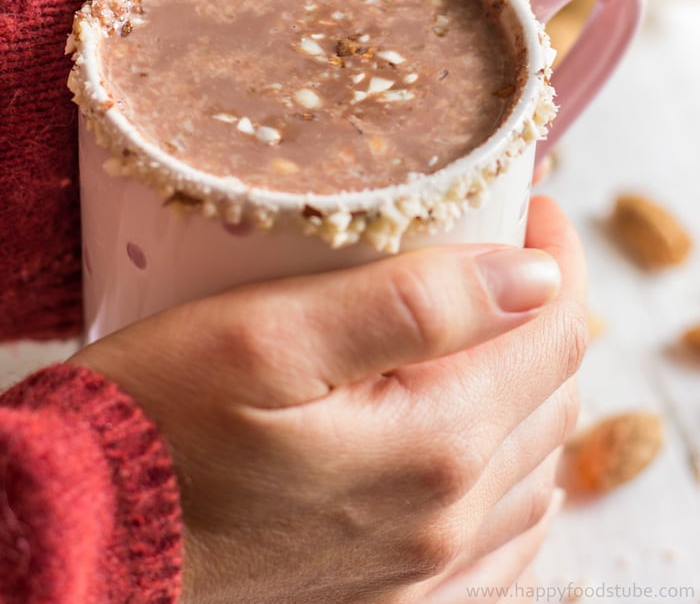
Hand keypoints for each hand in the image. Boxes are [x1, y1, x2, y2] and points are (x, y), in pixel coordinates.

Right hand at [70, 195, 586, 603]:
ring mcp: (425, 572)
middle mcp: (447, 519)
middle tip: (510, 258)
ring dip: (535, 390)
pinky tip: (495, 459)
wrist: (88, 542)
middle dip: (548, 315)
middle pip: (551, 396)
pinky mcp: (396, 602)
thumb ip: (414, 304)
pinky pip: (506, 547)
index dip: (558, 260)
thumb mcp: (271, 335)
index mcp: (435, 442)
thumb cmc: (159, 423)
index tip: (537, 212)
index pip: (553, 333)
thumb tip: (534, 277)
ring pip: (537, 468)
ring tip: (498, 336)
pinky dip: (520, 482)